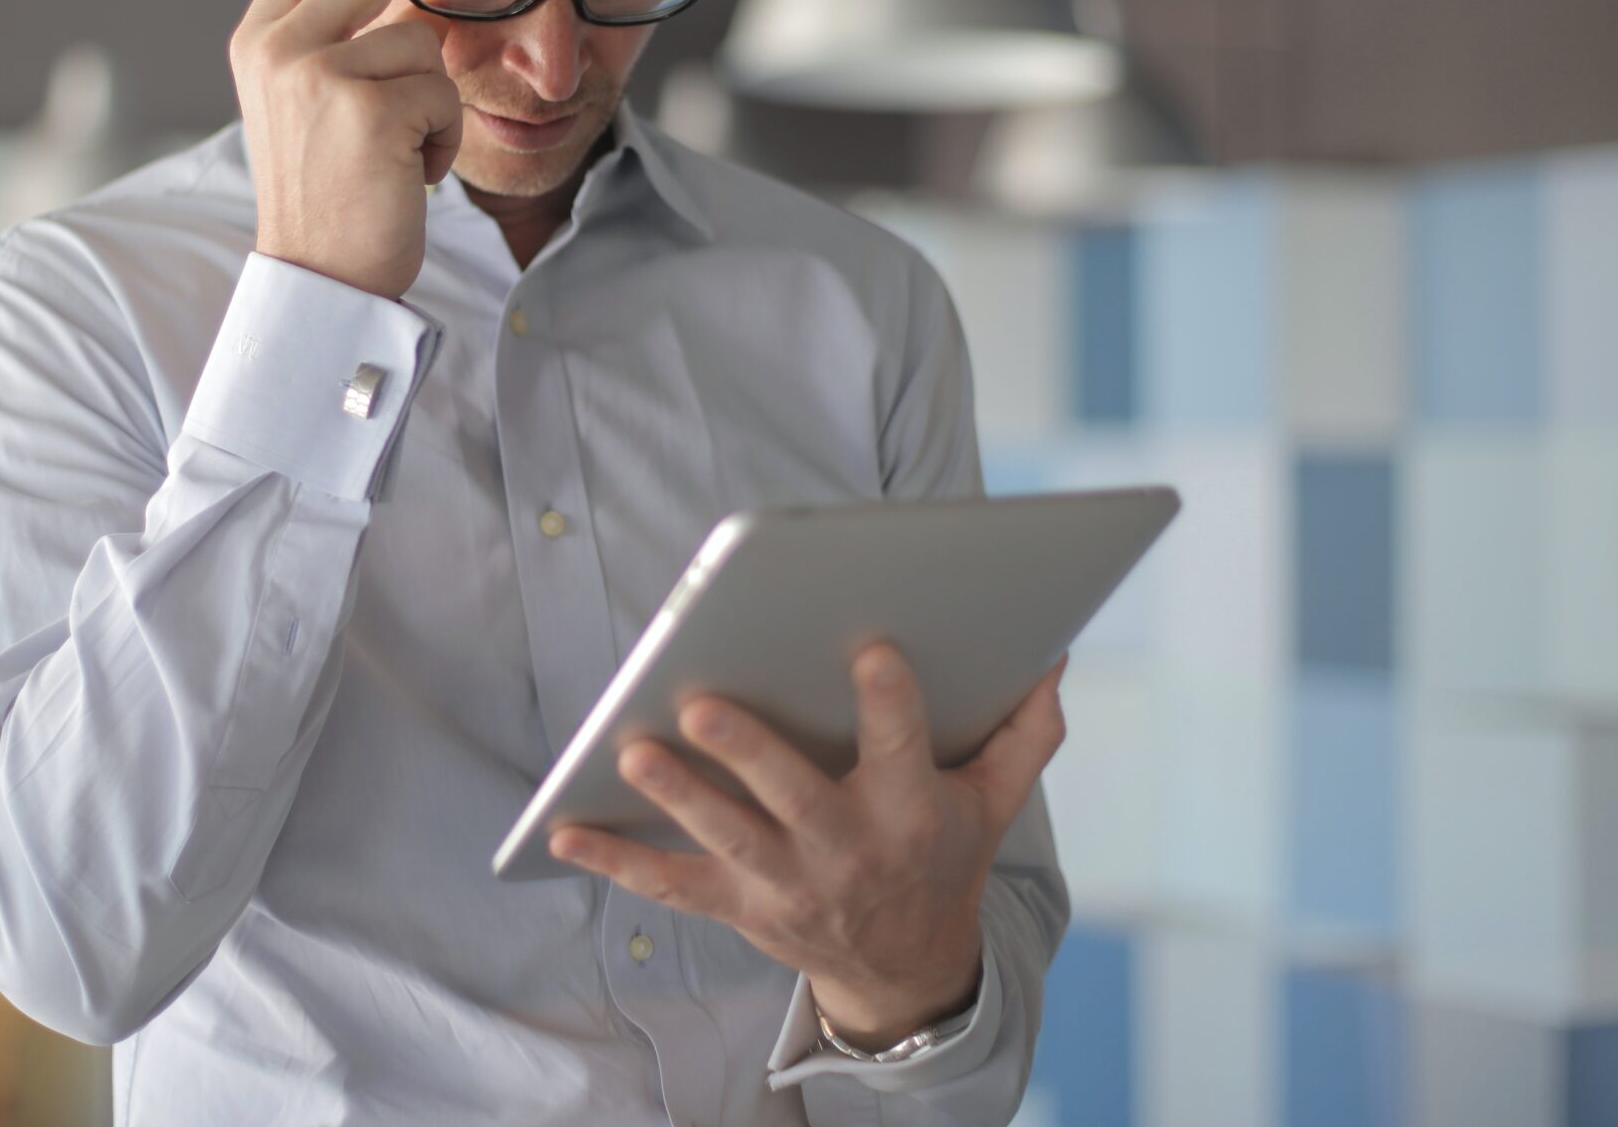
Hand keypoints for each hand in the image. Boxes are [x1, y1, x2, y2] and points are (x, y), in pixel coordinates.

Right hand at [229, 0, 501, 297]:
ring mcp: (319, 75)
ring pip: (421, 41)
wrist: (320, 276)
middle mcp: (278, 48)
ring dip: (436, 97)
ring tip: (407, 148)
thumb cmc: (326, 194)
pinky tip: (411, 172)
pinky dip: (444, 136)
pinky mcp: (368, 110)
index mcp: (256, 39)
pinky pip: (441, 93)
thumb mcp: (305, 100)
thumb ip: (332, 35)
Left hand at [549, 643, 1068, 1047]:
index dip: (888, 699)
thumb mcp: (994, 803)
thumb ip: (1025, 732)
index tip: (871, 647)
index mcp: (910, 811)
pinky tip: (565, 832)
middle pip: (792, 796)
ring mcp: (788, 885)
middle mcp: (847, 850)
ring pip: (725, 837)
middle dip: (747, 751)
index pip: (900, 746)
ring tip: (631, 750)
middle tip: (699, 702)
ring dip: (677, 795)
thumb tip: (1052, 656)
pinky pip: (672, 886)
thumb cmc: (943, 858)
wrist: (908, 970)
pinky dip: (617, 861)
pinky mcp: (740, 909)